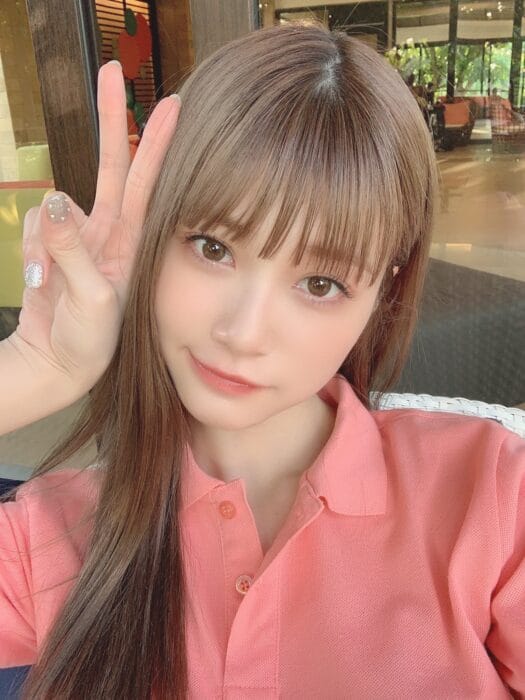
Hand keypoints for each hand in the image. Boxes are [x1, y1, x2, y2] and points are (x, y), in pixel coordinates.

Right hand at [8, 61, 180, 398]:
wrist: (59, 364)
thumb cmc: (90, 342)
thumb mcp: (88, 299)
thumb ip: (70, 249)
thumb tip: (53, 198)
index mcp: (132, 243)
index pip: (148, 183)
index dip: (156, 143)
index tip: (172, 104)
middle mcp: (109, 231)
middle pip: (111, 166)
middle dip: (110, 119)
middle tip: (111, 71)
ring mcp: (78, 236)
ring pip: (53, 206)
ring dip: (45, 242)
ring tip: (53, 287)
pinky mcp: (50, 245)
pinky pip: (33, 225)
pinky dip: (31, 251)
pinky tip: (41, 284)